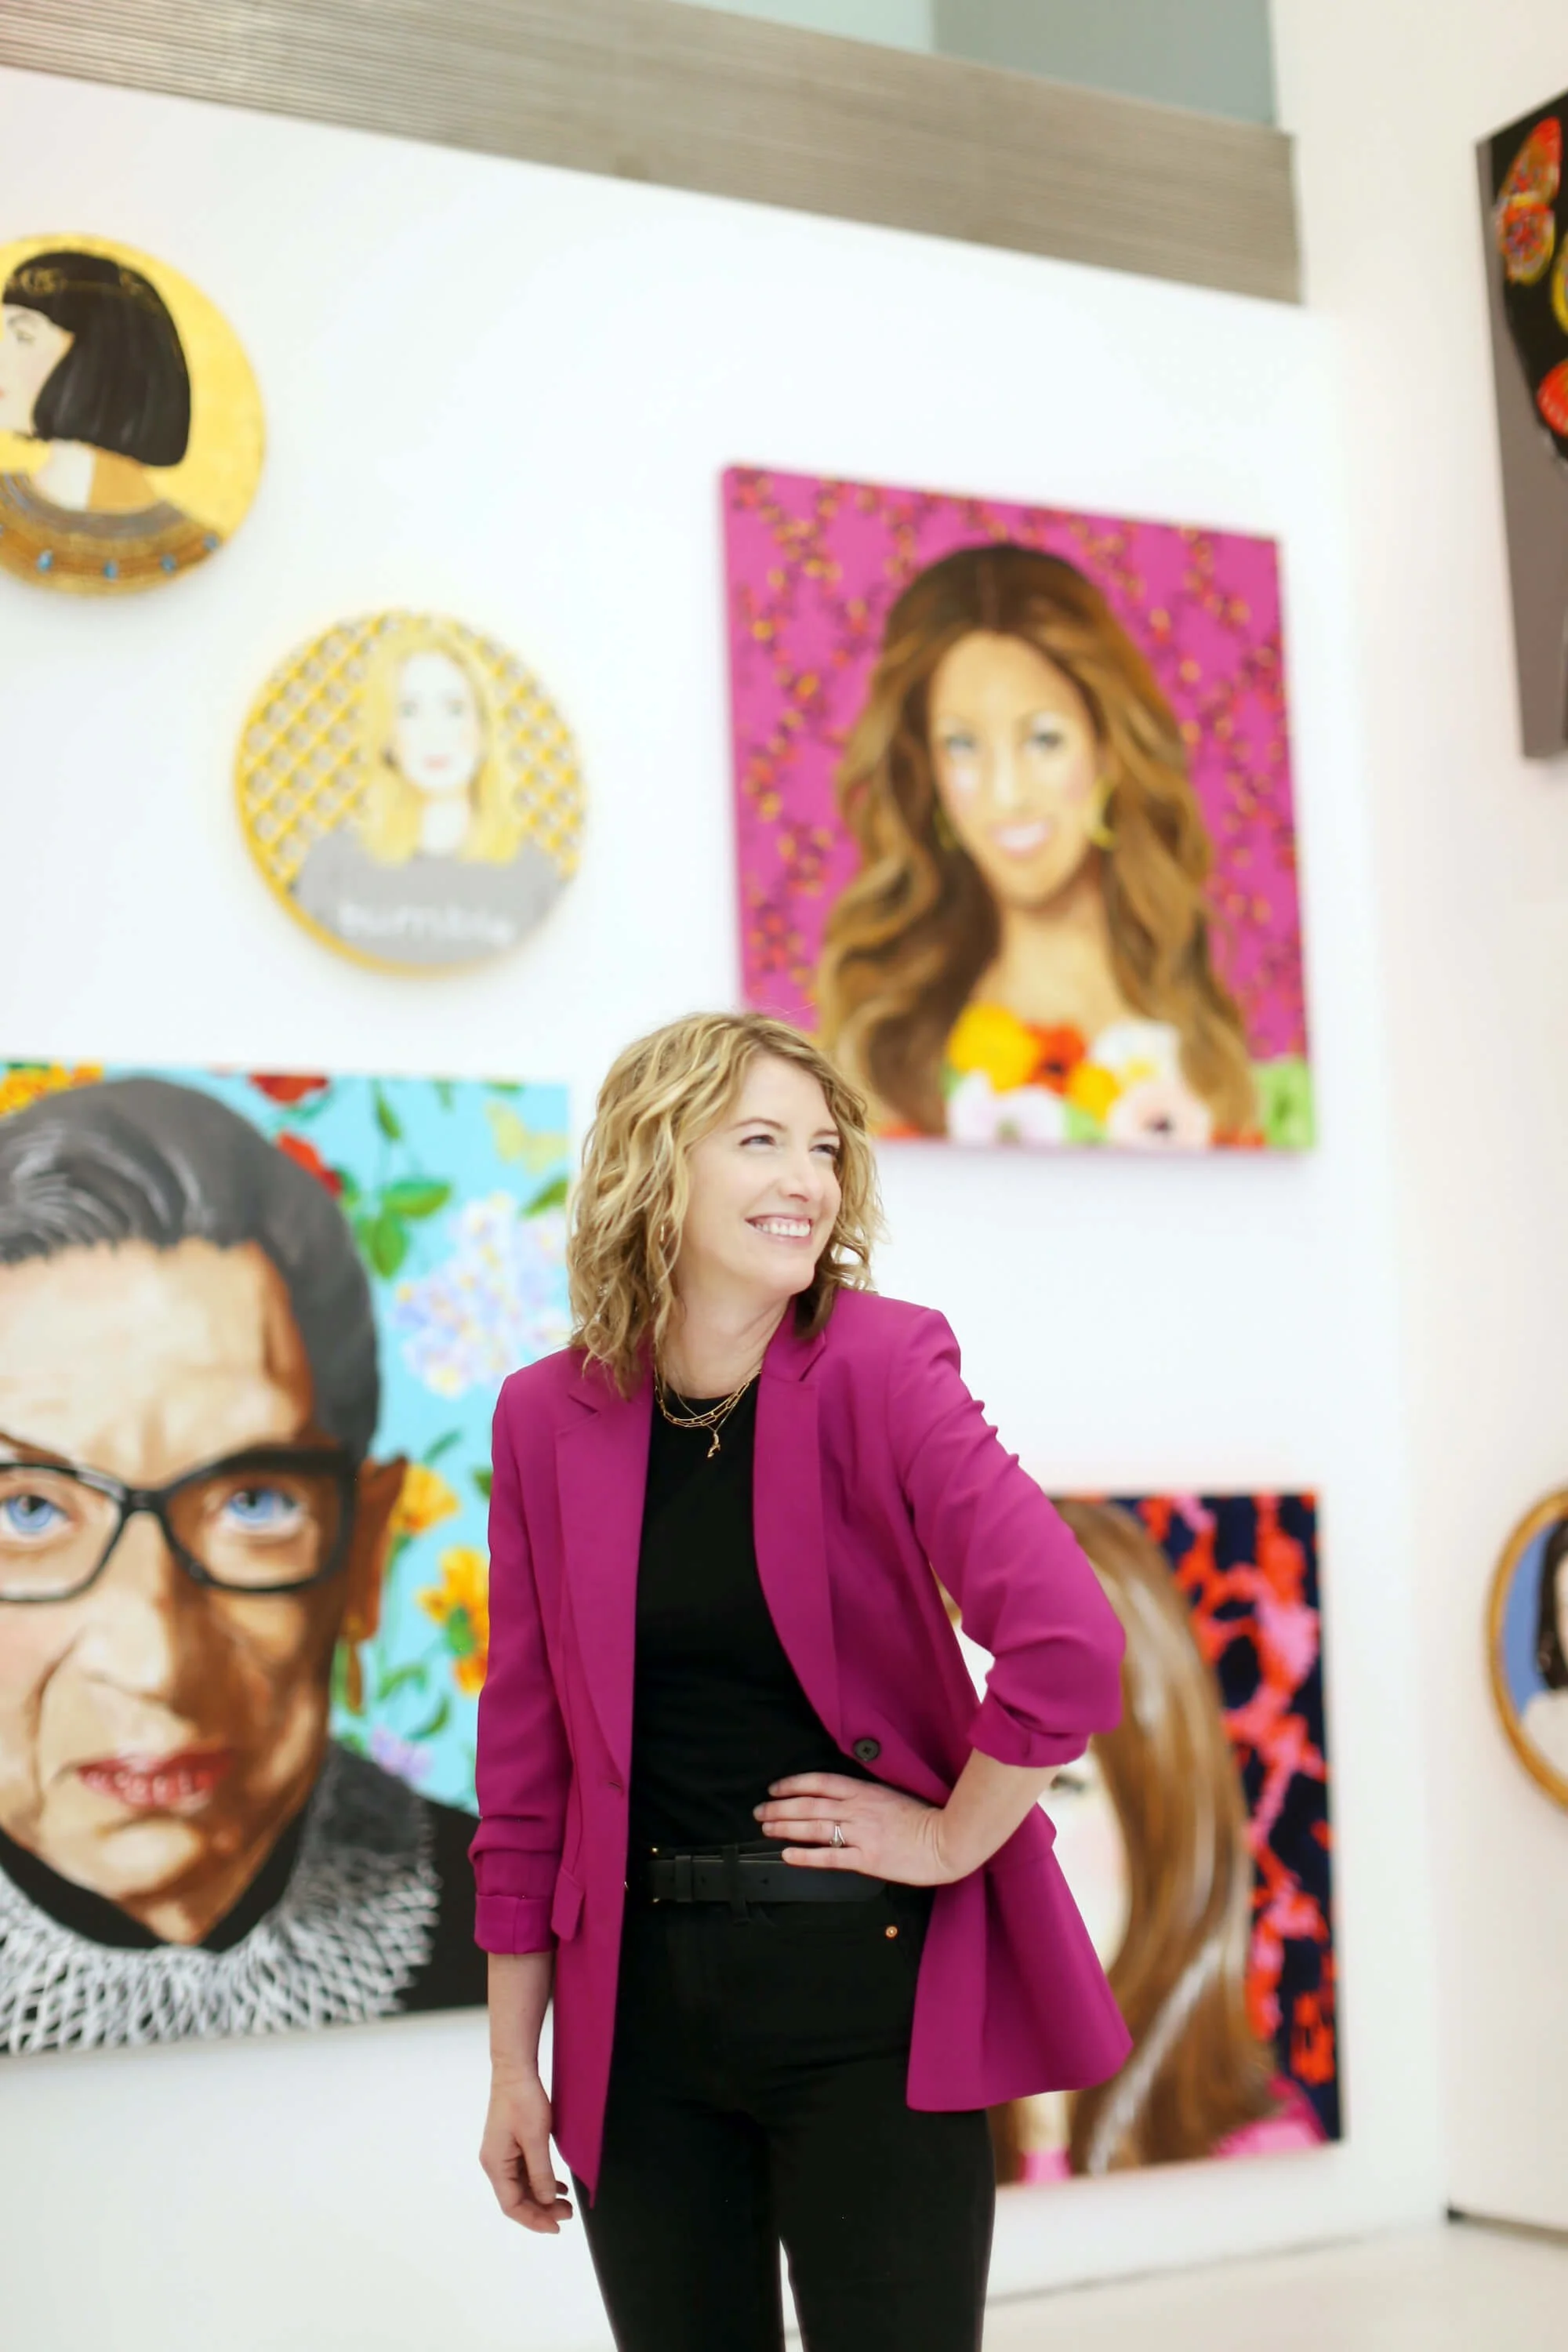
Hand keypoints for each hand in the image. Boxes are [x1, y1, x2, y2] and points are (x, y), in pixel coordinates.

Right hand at [479, 2066, 573, 2232]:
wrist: (515, 2070)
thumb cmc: (523, 2101)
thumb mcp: (535, 2139)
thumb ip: (540, 2173)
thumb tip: (546, 2201)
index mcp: (495, 2164)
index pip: (512, 2205)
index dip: (534, 2219)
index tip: (556, 2227)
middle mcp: (495, 2163)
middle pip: (516, 2198)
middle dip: (542, 2210)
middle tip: (568, 2214)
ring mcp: (502, 2154)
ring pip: (521, 2187)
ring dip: (542, 2197)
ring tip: (566, 2204)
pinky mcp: (510, 2146)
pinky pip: (524, 2173)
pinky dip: (540, 2182)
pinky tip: (557, 2186)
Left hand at [754, 1771, 963, 1885]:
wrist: (948, 1839)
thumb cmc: (924, 1819)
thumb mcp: (891, 1797)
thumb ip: (865, 1798)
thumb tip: (838, 1800)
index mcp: (864, 1791)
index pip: (820, 1782)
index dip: (793, 1784)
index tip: (775, 1789)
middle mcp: (858, 1809)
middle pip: (810, 1805)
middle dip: (780, 1807)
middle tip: (760, 1811)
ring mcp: (862, 1833)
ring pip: (814, 1828)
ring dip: (786, 1827)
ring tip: (767, 1828)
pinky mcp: (867, 1858)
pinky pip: (830, 1857)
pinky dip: (806, 1856)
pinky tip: (788, 1855)